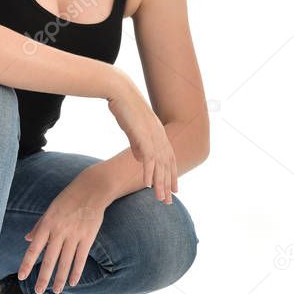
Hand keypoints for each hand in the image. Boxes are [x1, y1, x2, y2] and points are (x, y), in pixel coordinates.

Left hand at [17, 173, 106, 293]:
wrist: (91, 189)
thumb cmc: (68, 199)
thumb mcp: (50, 209)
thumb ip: (39, 225)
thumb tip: (27, 239)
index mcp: (47, 224)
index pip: (34, 248)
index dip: (27, 263)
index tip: (21, 276)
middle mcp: (60, 231)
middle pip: (50, 259)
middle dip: (43, 277)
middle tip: (38, 292)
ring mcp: (74, 235)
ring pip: (65, 262)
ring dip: (60, 279)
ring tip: (56, 291)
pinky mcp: (88, 237)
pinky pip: (80, 258)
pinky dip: (76, 271)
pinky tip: (72, 282)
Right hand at [106, 71, 177, 201]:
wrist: (120, 92)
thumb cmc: (124, 108)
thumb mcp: (133, 129)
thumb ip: (137, 145)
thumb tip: (140, 159)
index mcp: (159, 133)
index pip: (169, 158)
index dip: (172, 174)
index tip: (173, 188)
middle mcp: (160, 136)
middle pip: (167, 165)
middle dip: (168, 184)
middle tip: (169, 201)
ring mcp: (153, 137)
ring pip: (160, 166)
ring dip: (160, 184)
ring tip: (161, 199)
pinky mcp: (144, 137)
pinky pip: (148, 159)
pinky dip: (148, 173)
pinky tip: (147, 185)